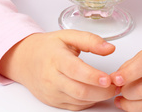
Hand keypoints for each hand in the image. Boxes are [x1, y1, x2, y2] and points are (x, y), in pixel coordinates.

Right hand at [0, 30, 116, 109]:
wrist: (25, 59)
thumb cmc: (48, 46)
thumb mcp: (68, 35)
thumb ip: (90, 40)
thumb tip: (109, 48)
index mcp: (56, 58)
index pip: (76, 70)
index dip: (93, 76)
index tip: (109, 78)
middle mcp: (52, 78)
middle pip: (79, 90)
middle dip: (102, 91)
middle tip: (116, 84)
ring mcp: (52, 92)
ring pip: (78, 101)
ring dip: (98, 97)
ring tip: (110, 88)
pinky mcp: (53, 102)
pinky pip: (74, 106)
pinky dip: (89, 102)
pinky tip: (96, 92)